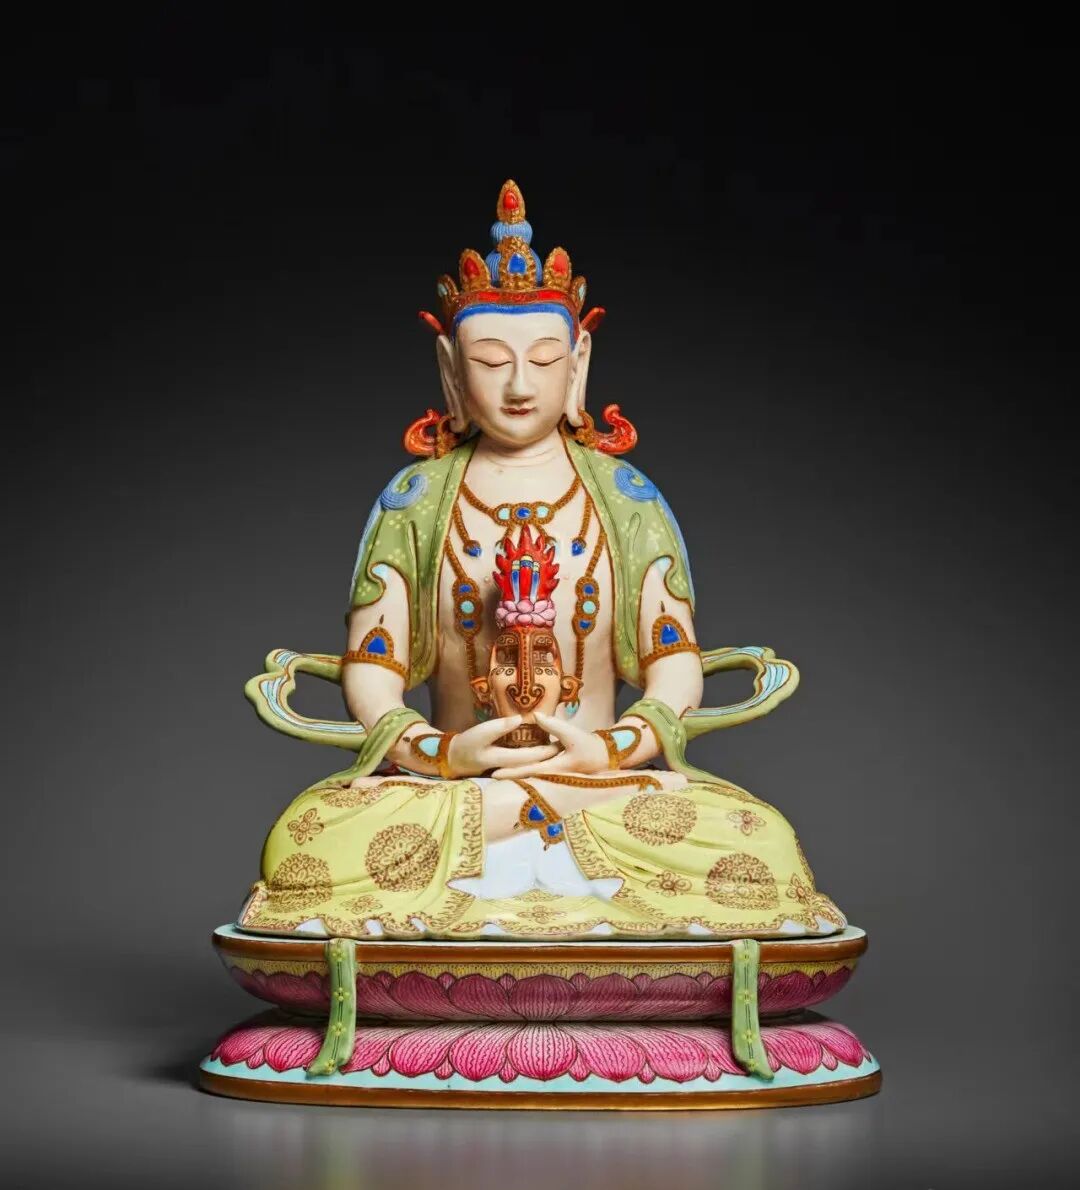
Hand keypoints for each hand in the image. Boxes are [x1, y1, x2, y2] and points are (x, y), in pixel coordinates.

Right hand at [446, 715, 557, 777]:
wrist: (454, 758)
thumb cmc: (466, 744)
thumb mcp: (480, 732)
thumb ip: (500, 727)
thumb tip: (520, 718)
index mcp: (506, 759)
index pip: (533, 756)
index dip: (549, 750)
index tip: (563, 741)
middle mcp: (511, 766)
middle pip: (537, 761)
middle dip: (551, 753)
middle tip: (568, 742)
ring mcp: (510, 765)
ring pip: (532, 761)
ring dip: (545, 753)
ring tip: (560, 742)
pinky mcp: (507, 762)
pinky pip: (525, 758)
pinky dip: (535, 751)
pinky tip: (542, 743)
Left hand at [491, 712, 608, 778]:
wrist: (605, 754)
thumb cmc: (590, 745)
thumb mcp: (572, 734)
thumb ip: (553, 725)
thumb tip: (535, 715)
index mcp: (554, 767)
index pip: (527, 770)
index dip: (510, 772)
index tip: (494, 774)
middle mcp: (551, 773)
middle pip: (526, 775)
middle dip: (508, 775)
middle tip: (489, 774)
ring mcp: (553, 771)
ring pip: (530, 772)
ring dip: (515, 772)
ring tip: (497, 769)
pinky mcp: (555, 766)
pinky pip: (537, 768)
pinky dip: (526, 766)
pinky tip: (516, 763)